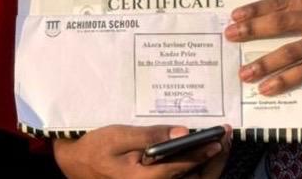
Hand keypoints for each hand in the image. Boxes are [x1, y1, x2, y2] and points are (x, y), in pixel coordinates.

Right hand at [52, 124, 231, 178]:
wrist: (75, 162)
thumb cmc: (96, 148)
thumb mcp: (120, 136)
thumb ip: (151, 135)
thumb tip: (182, 132)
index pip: (184, 167)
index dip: (205, 152)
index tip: (221, 138)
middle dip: (213, 162)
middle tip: (226, 139)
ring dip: (206, 166)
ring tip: (218, 144)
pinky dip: (192, 168)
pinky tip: (198, 151)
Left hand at [224, 0, 301, 94]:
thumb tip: (270, 15)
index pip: (282, 1)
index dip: (257, 8)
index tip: (236, 15)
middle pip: (282, 22)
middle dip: (253, 30)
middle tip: (231, 36)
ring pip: (291, 51)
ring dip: (265, 62)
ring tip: (245, 72)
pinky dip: (285, 80)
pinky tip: (268, 87)